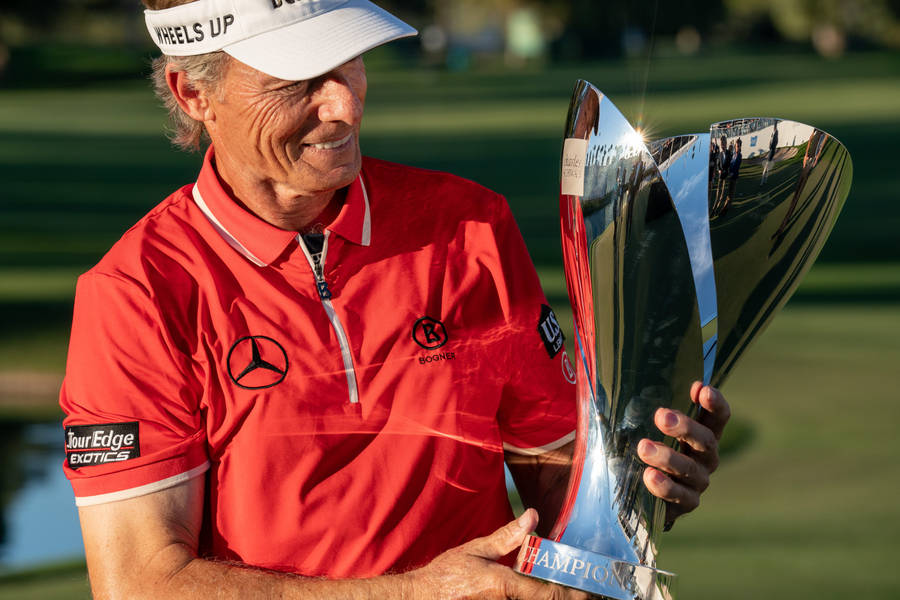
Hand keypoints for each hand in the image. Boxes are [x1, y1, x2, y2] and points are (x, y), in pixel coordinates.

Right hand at [409, 508, 588, 598]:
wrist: (421, 597)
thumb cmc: (447, 575)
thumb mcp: (477, 550)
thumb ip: (508, 537)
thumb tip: (532, 516)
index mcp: (504, 586)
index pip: (548, 595)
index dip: (571, 596)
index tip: (586, 593)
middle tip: (580, 594)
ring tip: (559, 594)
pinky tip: (534, 595)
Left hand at [636, 382, 730, 525]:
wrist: (636, 493)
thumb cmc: (640, 449)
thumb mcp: (641, 428)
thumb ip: (640, 411)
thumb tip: (617, 385)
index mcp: (699, 435)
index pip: (717, 418)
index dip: (714, 403)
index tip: (701, 388)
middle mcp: (705, 458)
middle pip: (706, 440)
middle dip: (685, 427)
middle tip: (661, 416)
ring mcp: (697, 482)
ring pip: (690, 469)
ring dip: (668, 457)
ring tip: (643, 447)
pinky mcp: (686, 503)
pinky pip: (680, 496)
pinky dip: (665, 486)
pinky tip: (649, 476)